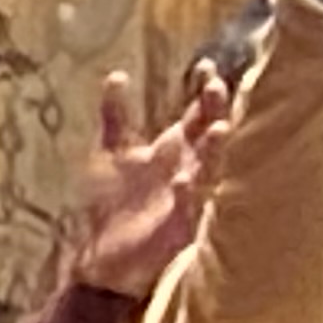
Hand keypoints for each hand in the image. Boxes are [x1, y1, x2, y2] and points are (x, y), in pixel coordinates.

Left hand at [74, 64, 231, 298]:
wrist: (105, 257)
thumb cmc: (111, 205)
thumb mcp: (110, 152)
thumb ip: (116, 115)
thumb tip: (116, 74)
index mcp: (173, 149)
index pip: (197, 114)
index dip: (203, 91)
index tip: (207, 65)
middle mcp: (188, 168)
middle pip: (209, 134)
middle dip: (214, 111)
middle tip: (216, 86)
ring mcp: (188, 196)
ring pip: (209, 168)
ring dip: (214, 150)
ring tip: (217, 128)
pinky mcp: (180, 224)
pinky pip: (189, 207)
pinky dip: (189, 194)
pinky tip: (185, 181)